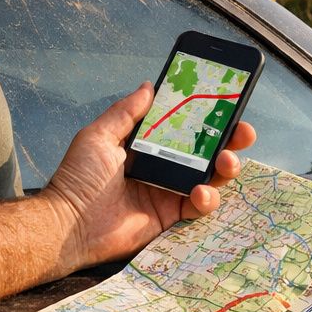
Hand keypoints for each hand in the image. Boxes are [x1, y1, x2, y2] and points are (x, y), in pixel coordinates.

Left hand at [43, 83, 257, 272]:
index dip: (206, 115)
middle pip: (207, 149)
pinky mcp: (172, 217)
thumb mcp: (99, 136)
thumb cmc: (79, 178)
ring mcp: (170, 191)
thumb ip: (126, 111)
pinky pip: (200, 206)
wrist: (69, 225)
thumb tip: (150, 86)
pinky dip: (208, 198)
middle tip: (243, 131)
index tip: (226, 103)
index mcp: (147, 144)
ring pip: (212, 176)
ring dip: (227, 166)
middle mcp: (163, 165)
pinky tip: (200, 192)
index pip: (184, 126)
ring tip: (228, 160)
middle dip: (230, 139)